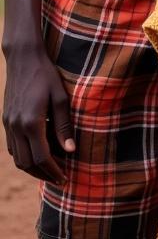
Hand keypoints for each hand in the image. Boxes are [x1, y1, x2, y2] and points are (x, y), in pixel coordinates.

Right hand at [2, 43, 74, 182]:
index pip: (41, 158)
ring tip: (51, 170)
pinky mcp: (6, 121)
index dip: (54, 171)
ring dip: (32, 168)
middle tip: (60, 178)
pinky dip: (24, 156)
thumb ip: (64, 126)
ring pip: (17, 158)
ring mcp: (8, 125)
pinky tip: (38, 154)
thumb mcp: (61, 98)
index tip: (66, 178)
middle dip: (43, 174)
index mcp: (31, 123)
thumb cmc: (47, 76)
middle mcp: (16, 127)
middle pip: (26, 164)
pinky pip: (13, 147)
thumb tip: (70, 151)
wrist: (23, 59)